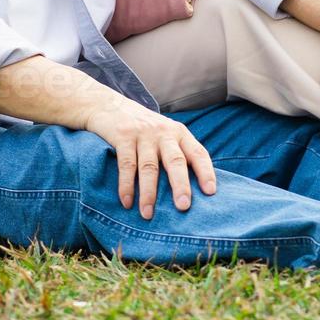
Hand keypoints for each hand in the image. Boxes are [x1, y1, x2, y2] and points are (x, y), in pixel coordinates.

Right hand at [84, 97, 217, 220]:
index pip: (198, 153)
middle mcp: (164, 133)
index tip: (210, 192)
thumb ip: (177, 153)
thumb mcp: (165, 134)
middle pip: (175, 161)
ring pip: (149, 167)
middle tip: (183, 206)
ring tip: (148, 214)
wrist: (109, 105)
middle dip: (180, 185)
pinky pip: (126, 165)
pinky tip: (127, 202)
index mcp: (180, 133)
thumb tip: (191, 189)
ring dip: (148, 193)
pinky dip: (126, 185)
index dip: (206, 172)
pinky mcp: (123, 137)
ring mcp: (143, 134)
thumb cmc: (144, 128)